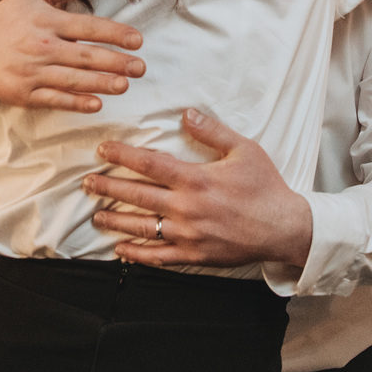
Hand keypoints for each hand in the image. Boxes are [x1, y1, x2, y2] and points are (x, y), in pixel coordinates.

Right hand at [0, 0, 144, 110]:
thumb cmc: (7, 18)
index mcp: (46, 20)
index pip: (88, 27)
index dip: (115, 34)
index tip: (138, 41)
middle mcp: (41, 46)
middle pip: (85, 56)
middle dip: (116, 63)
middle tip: (140, 68)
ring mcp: (32, 72)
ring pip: (73, 80)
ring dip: (101, 84)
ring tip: (125, 85)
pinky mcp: (25, 94)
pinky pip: (54, 99)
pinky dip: (75, 102)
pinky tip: (96, 103)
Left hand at [85, 108, 312, 268]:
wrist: (284, 227)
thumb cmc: (266, 187)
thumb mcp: (244, 150)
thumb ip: (212, 132)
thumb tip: (186, 114)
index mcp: (196, 179)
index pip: (149, 164)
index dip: (122, 156)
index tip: (103, 151)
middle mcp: (186, 208)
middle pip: (137, 195)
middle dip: (108, 188)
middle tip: (87, 183)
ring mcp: (188, 234)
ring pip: (142, 227)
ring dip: (115, 221)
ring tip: (97, 215)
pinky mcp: (194, 255)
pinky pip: (159, 257)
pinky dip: (137, 255)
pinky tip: (121, 250)